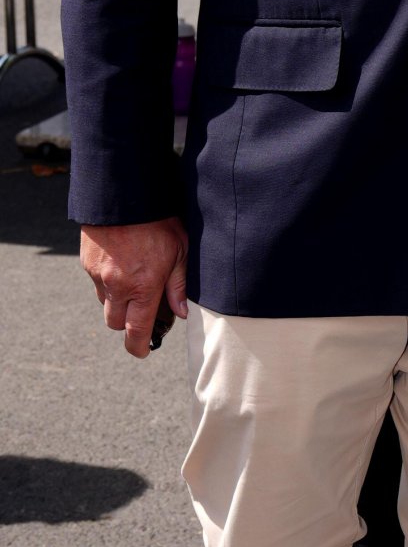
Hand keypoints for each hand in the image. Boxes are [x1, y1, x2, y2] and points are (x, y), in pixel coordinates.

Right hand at [80, 218, 188, 358]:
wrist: (124, 195)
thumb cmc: (159, 220)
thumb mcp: (180, 250)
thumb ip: (178, 285)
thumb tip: (182, 312)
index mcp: (142, 287)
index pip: (136, 330)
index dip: (139, 346)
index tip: (143, 351)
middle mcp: (117, 286)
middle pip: (115, 323)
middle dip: (127, 324)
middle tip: (141, 314)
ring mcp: (99, 275)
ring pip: (105, 303)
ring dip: (117, 302)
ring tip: (133, 282)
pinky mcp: (87, 262)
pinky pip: (96, 282)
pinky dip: (107, 281)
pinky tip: (121, 264)